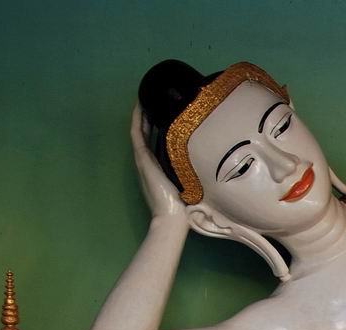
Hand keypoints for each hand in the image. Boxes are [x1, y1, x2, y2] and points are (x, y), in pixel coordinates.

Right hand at [131, 104, 185, 221]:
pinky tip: (141, 106)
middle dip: (147, 114)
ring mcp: (143, 159)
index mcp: (157, 166)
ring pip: (138, 129)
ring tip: (146, 96)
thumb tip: (209, 164)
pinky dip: (137, 119)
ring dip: (141, 113)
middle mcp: (147, 161)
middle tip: (152, 98)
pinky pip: (137, 134)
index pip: (153, 139)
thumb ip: (192, 172)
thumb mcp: (188, 183)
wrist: (171, 218)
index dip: (154, 123)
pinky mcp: (142, 159)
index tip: (161, 109)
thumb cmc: (182, 206)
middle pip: (144, 131)